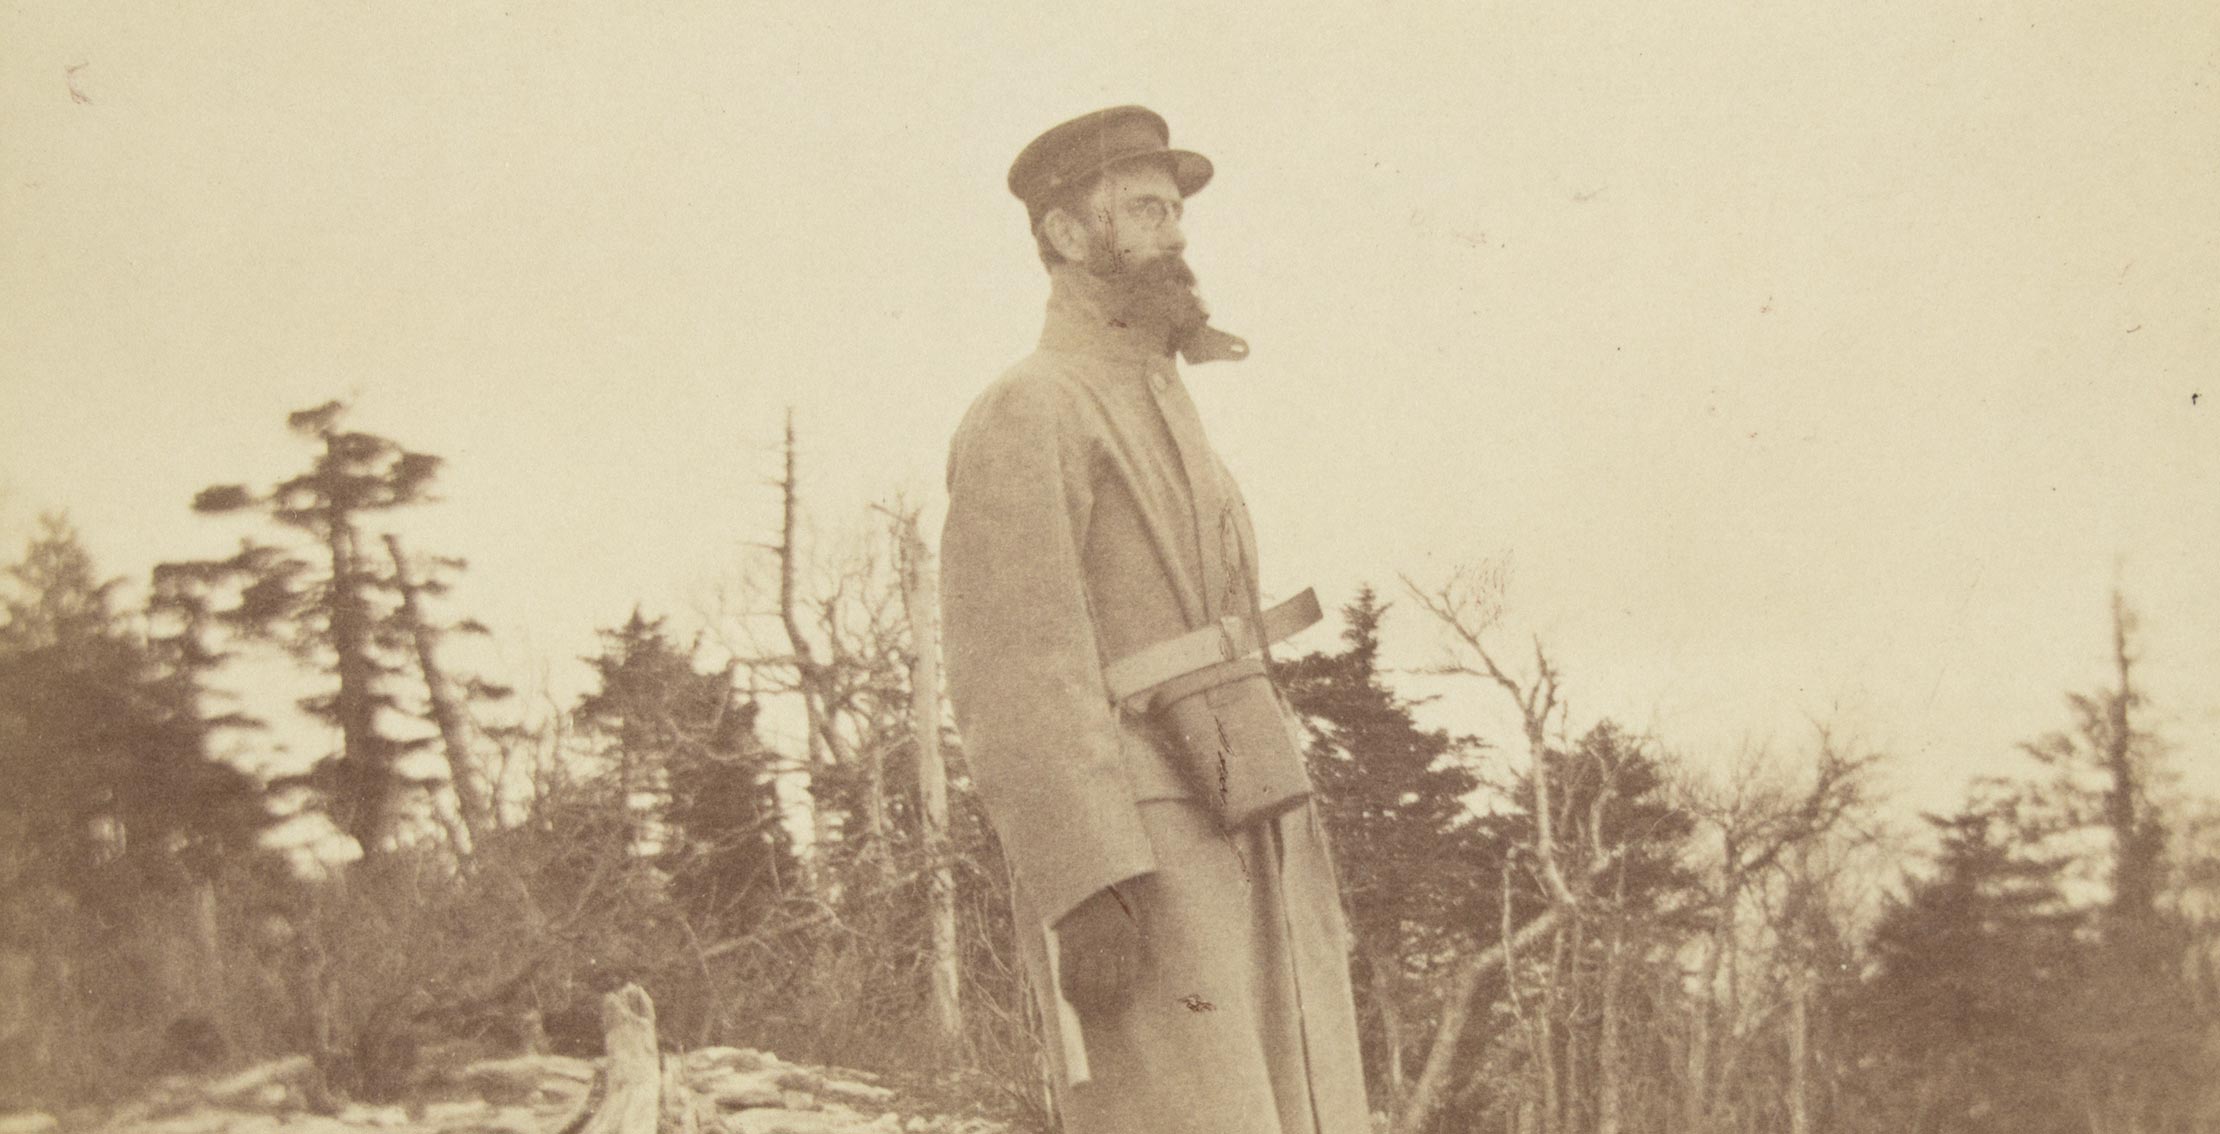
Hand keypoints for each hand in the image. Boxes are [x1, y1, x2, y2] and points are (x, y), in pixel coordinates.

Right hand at [1056, 884, 1144, 1013]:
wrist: (1080, 877)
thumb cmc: (1105, 895)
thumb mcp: (1129, 910)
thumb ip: (1132, 933)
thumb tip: (1141, 958)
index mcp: (1128, 935)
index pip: (1129, 976)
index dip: (1124, 996)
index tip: (1120, 1006)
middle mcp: (1110, 942)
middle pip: (1109, 984)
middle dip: (1105, 1003)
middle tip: (1102, 1014)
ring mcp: (1088, 943)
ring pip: (1088, 983)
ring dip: (1087, 1002)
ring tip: (1086, 1011)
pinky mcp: (1068, 942)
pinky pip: (1067, 974)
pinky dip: (1068, 990)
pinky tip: (1070, 998)